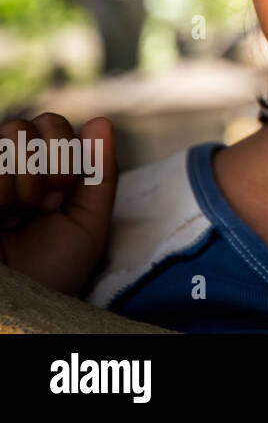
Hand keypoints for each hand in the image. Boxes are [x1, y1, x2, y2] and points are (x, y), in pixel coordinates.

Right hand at [0, 113, 117, 296]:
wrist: (22, 305)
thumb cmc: (54, 269)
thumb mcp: (90, 221)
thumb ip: (99, 172)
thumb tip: (101, 120)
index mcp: (38, 168)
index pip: (52, 124)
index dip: (67, 155)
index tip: (62, 197)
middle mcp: (6, 166)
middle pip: (31, 123)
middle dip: (51, 166)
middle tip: (43, 206)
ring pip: (10, 134)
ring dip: (24, 182)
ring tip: (17, 216)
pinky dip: (2, 192)